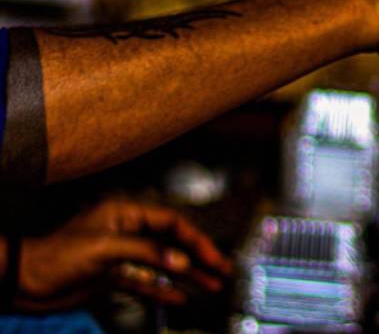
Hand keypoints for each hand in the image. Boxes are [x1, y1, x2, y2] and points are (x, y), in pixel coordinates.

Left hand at [14, 198, 230, 310]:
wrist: (21, 281)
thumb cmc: (56, 255)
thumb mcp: (105, 248)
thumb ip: (147, 253)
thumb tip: (182, 263)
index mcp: (126, 214)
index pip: (171, 223)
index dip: (195, 240)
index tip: (212, 258)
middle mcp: (127, 232)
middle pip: (172, 244)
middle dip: (199, 258)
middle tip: (222, 271)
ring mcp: (121, 256)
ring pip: (163, 265)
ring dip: (187, 276)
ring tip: (212, 286)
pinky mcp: (112, 277)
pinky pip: (146, 283)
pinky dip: (164, 291)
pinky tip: (181, 299)